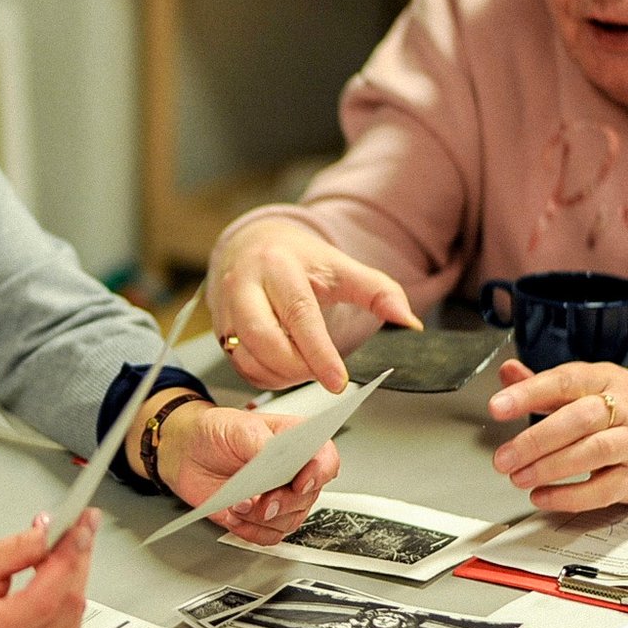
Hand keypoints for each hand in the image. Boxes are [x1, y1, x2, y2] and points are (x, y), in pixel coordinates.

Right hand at [0, 510, 98, 627]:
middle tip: (78, 527)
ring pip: (74, 614)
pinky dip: (72, 593)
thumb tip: (48, 537)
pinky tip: (62, 575)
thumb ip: (13, 550)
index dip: (66, 564)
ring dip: (77, 574)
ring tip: (64, 548)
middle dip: (76, 560)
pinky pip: (74, 624)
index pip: (42, 602)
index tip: (78, 533)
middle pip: (64, 606)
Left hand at [158, 404, 337, 543]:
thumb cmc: (217, 432)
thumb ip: (260, 443)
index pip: (325, 459)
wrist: (188, 452)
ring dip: (262, 518)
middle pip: (309, 497)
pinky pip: (269, 536)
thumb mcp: (238, 427)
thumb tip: (275, 458)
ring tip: (238, 504)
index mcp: (297, 442)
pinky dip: (251, 531)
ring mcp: (279, 497)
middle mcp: (294, 473)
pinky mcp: (262, 518)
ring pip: (290, 521)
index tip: (300, 482)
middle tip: (262, 501)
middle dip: (283, 503)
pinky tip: (234, 516)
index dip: (319, 473)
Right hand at [207, 217, 418, 391]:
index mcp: (278, 265)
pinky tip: (286, 369)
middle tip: (324, 376)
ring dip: (280, 375)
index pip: (299, 314)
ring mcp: (226, 308)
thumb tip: (409, 321)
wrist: (254, 246)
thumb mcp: (342, 267)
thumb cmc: (300, 261)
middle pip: (263, 337)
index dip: (319, 352)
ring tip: (307, 369)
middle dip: (296, 367)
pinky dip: (265, 377)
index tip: (338, 381)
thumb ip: (379, 292)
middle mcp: (244, 284)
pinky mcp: (219, 329)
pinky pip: (239, 365)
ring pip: (246, 356)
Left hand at [487, 359, 627, 511]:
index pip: (564, 382)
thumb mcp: (587, 386)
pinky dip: (571, 496)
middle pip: (579, 419)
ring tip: (518, 478)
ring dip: (551, 468)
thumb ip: (543, 385)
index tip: (497, 407)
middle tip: (504, 457)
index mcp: (604, 380)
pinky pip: (604, 489)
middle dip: (537, 440)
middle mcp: (623, 409)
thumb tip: (508, 372)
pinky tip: (543, 497)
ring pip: (594, 452)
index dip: (528, 394)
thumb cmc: (624, 408)